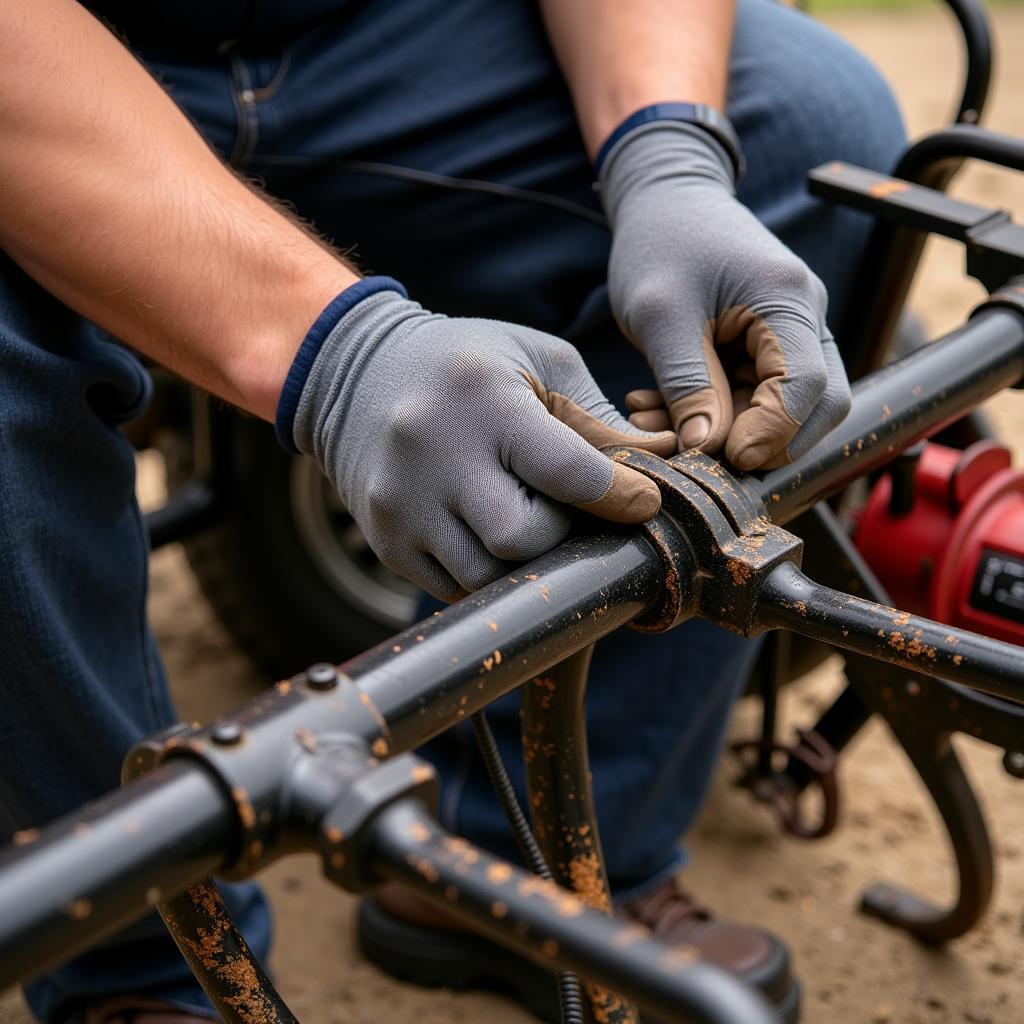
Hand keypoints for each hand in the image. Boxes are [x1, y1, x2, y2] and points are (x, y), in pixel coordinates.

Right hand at [287, 284, 675, 598]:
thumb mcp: (538, 364)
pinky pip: (452, 588)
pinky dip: (485, 573)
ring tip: (525, 523)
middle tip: (565, 512)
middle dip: (560, 534)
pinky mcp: (386, 541)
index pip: (567, 472)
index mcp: (486, 401)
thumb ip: (598, 420)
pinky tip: (486, 535)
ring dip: (522, 561)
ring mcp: (403, 505)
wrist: (357, 375)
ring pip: (486, 575)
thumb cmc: (468, 366)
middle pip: (521, 538)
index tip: (643, 503)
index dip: (620, 497)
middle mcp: (435, 455)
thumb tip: (666, 463)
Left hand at [600, 122, 850, 470]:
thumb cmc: (659, 244)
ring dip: (726, 432)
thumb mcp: (660, 316)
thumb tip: (706, 450)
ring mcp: (792, 332)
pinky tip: (658, 409)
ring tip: (654, 422)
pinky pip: (755, 396)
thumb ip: (687, 383)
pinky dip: (713, 414)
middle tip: (697, 456)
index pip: (807, 386)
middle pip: (816, 405)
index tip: (727, 459)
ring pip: (783, 408)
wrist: (665, 202)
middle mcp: (806, 316)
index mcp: (788, 299)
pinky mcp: (768, 345)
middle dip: (761, 443)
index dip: (773, 434)